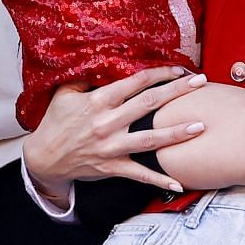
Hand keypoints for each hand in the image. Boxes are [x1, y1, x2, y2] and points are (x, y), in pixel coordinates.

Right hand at [23, 67, 208, 195]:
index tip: (178, 68)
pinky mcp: (112, 167)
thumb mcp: (66, 94)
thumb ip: (87, 78)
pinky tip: (179, 183)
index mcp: (99, 101)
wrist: (44, 157)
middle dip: (177, 91)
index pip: (135, 82)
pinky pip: (140, 174)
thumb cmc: (56, 122)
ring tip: (200, 126)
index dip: (159, 73)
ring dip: (177, 133)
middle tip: (201, 82)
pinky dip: (159, 180)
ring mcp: (111, 147)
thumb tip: (107, 62)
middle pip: (149, 104)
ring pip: (150, 139)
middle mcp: (108, 122)